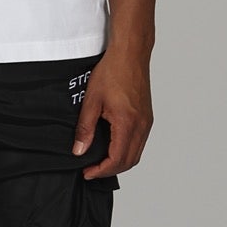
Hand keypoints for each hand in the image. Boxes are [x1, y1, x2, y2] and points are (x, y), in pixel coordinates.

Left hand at [72, 46, 151, 178]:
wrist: (130, 54)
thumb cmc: (112, 71)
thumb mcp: (91, 100)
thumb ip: (85, 128)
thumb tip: (79, 151)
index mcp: (127, 123)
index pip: (117, 159)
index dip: (101, 170)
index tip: (87, 173)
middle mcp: (141, 125)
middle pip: (129, 161)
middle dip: (110, 170)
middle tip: (92, 170)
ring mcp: (146, 122)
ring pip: (136, 153)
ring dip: (119, 162)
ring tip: (100, 162)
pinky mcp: (147, 117)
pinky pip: (139, 142)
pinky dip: (127, 151)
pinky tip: (112, 147)